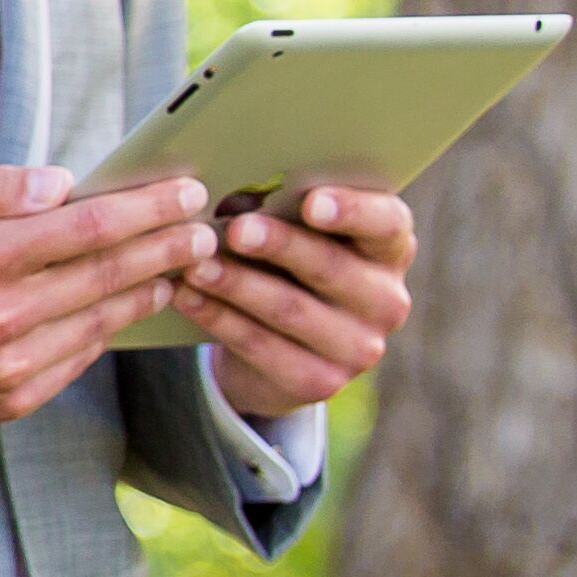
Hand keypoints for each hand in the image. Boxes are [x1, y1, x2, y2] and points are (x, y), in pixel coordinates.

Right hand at [0, 166, 218, 431]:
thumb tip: (63, 184)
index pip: (89, 228)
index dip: (148, 209)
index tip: (186, 193)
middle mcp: (1, 316)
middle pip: (110, 275)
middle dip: (169, 248)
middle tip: (208, 230)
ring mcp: (10, 365)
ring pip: (103, 321)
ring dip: (150, 291)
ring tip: (181, 267)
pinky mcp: (12, 398)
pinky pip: (79, 359)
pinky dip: (109, 329)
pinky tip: (124, 306)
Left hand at [172, 180, 415, 419]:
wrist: (282, 344)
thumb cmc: (288, 263)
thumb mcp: (296, 233)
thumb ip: (283, 211)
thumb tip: (237, 194)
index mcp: (389, 248)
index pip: (386, 224)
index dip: (353, 211)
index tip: (312, 202)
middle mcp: (386, 300)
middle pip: (331, 267)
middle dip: (279, 245)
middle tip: (236, 228)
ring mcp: (358, 347)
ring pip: (290, 309)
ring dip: (237, 284)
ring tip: (195, 265)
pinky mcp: (320, 381)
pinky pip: (261, 347)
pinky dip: (219, 318)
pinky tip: (187, 297)